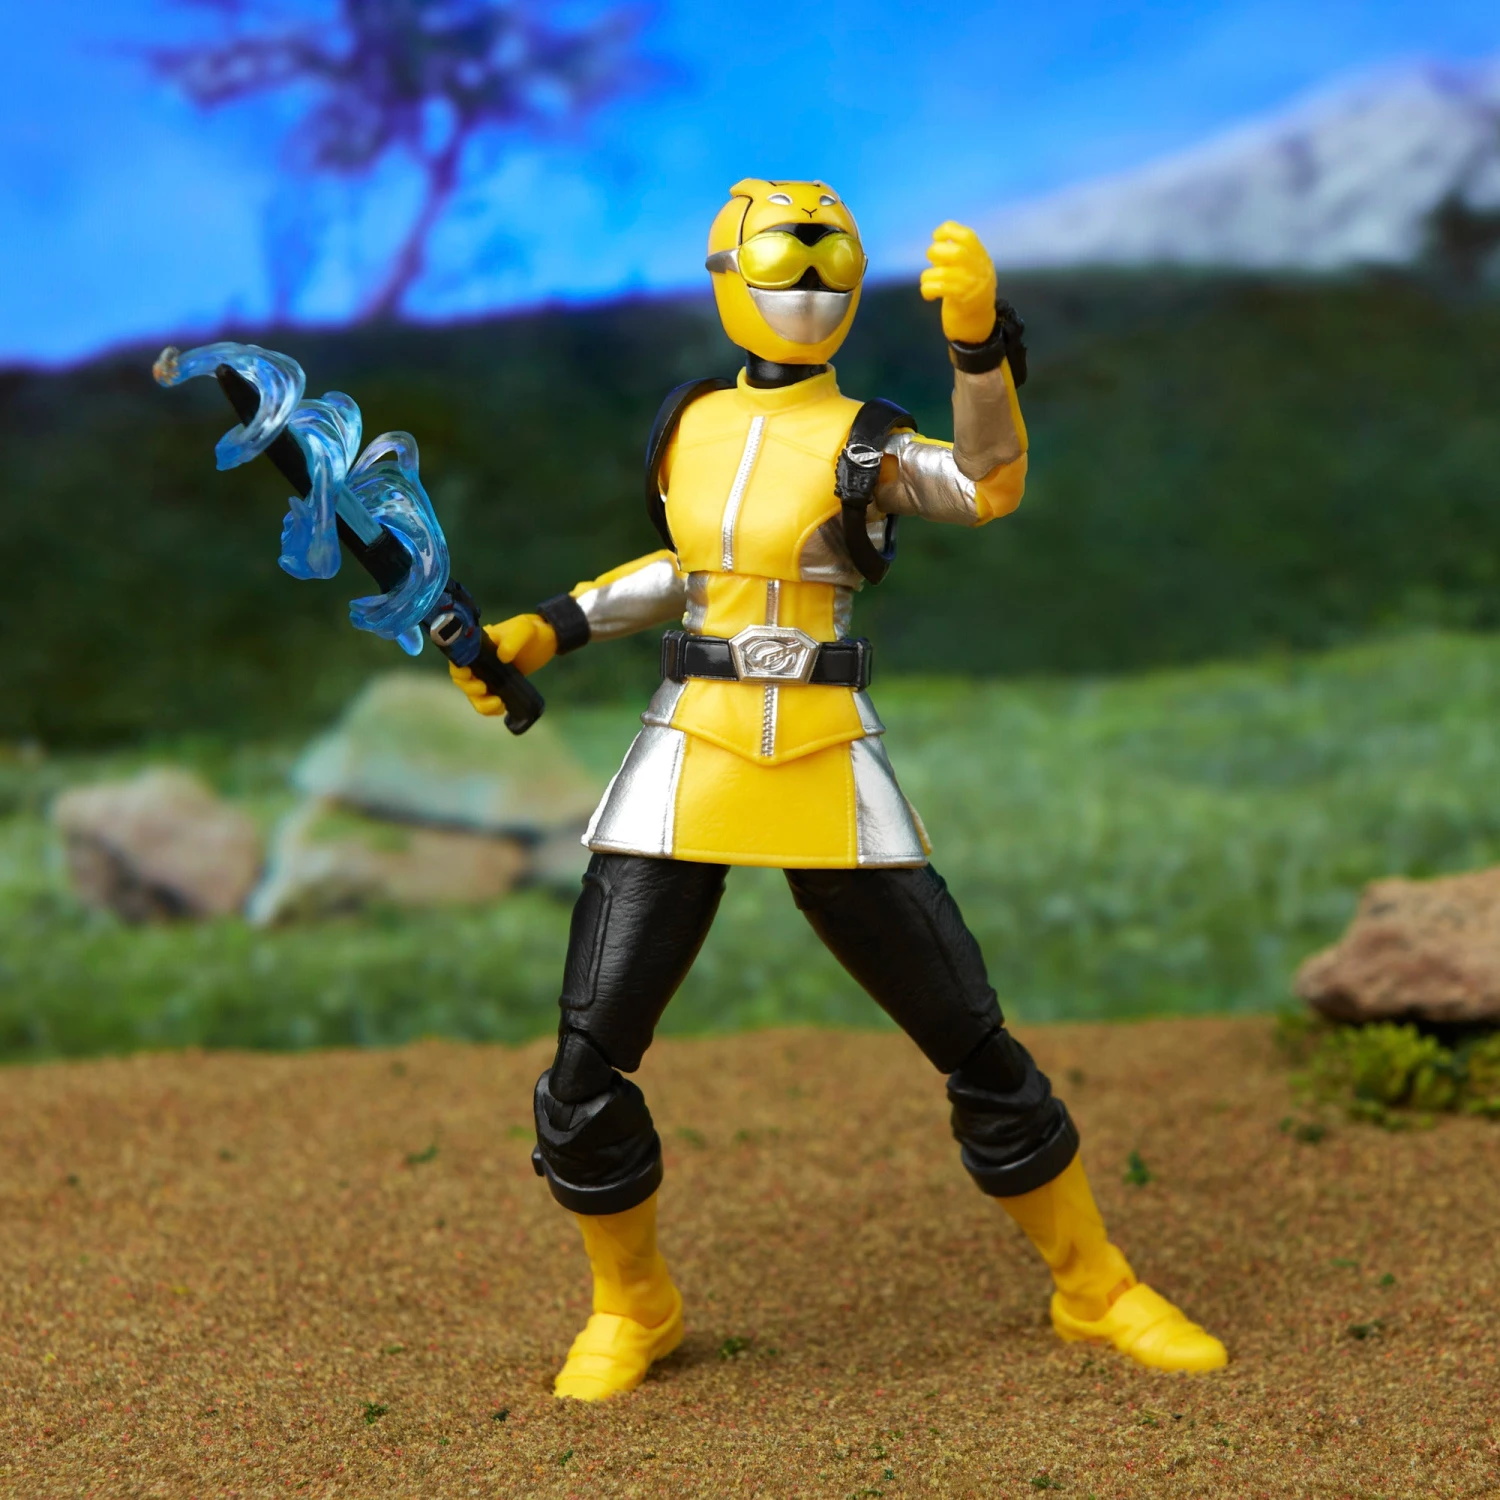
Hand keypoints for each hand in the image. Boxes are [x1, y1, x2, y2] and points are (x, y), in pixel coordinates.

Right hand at [448, 612, 557, 715]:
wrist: (545, 640)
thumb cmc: (529, 631)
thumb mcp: (523, 629)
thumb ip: (513, 640)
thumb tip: (502, 657)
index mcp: (477, 646)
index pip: (458, 659)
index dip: (458, 669)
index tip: (468, 674)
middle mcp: (478, 662)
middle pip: (462, 680)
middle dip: (470, 689)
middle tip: (484, 688)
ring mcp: (487, 676)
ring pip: (474, 695)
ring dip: (481, 703)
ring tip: (498, 703)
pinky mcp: (499, 687)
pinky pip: (488, 701)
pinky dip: (491, 709)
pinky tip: (502, 708)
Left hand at [920, 221, 996, 344]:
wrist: (978, 325)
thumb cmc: (968, 294)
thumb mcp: (970, 271)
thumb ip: (959, 257)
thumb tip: (938, 244)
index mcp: (981, 258)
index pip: (967, 236)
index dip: (948, 231)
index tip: (936, 237)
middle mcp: (979, 269)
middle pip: (957, 252)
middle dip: (937, 253)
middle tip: (932, 260)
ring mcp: (971, 285)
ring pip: (943, 272)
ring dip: (928, 275)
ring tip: (927, 282)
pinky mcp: (960, 300)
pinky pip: (938, 288)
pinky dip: (927, 289)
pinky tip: (929, 295)